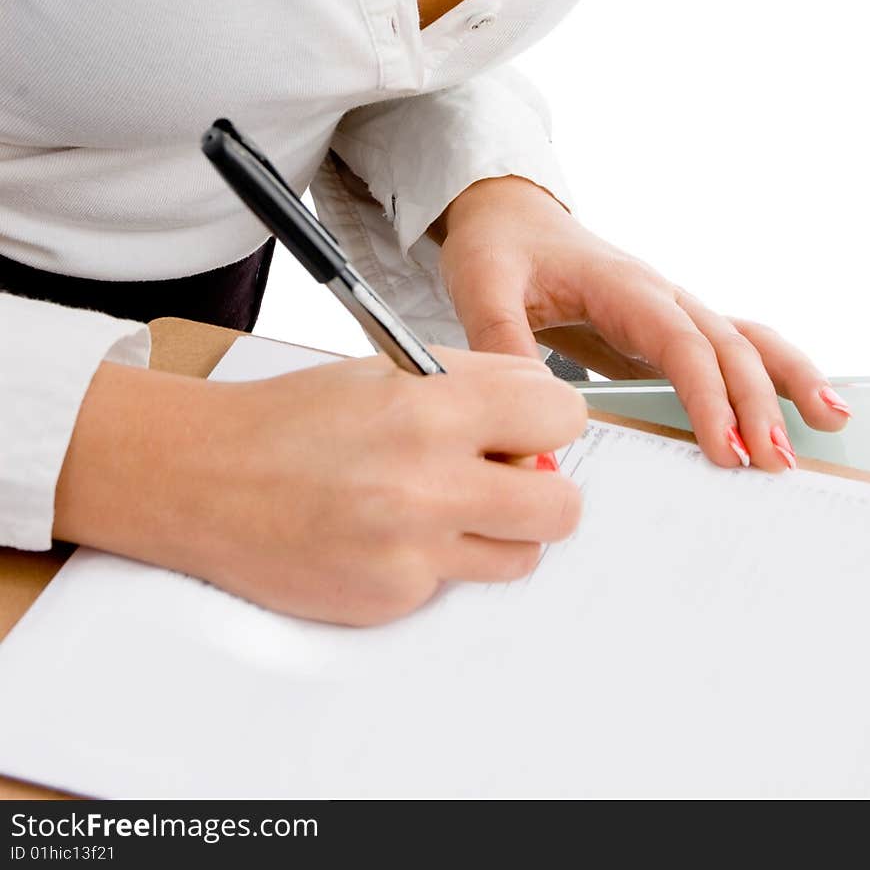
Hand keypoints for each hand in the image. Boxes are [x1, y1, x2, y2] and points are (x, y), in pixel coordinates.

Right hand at [56, 350, 583, 626]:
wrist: (206, 479)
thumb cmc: (290, 420)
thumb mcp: (385, 370)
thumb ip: (473, 381)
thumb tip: (542, 401)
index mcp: (431, 409)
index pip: (559, 415)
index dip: (551, 420)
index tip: (533, 426)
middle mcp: (428, 484)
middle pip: (562, 506)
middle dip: (544, 490)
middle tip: (508, 479)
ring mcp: (411, 552)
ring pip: (521, 558)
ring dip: (498, 534)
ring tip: (444, 508)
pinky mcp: (390, 600)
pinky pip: (451, 587)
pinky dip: (432, 563)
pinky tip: (385, 535)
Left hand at [438, 176, 852, 472]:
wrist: (504, 213)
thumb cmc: (496, 245)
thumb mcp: (482, 289)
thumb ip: (502, 351)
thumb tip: (528, 437)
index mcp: (621, 285)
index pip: (680, 343)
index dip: (708, 396)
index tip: (724, 448)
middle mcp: (657, 295)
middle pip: (726, 345)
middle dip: (758, 403)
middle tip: (775, 464)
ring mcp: (666, 312)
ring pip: (742, 340)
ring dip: (784, 380)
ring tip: (829, 421)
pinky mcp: (662, 331)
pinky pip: (726, 350)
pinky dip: (767, 374)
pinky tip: (797, 407)